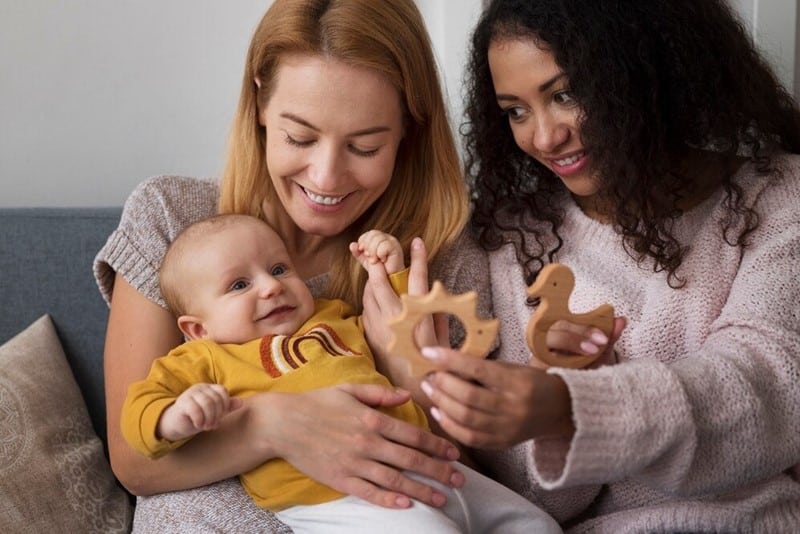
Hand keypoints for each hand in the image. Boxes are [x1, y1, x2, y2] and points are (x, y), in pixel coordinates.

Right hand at [157, 383, 242, 440]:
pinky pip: (196, 410)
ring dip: (209, 418)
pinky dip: (200, 420)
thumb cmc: (196, 417)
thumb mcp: (214, 413)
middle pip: (216, 399)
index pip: (222, 391)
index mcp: (208, 388)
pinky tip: (198, 425)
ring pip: (207, 404)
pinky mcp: (182, 403)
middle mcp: (199, 388)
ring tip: (206, 426)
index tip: (221, 416)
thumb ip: (226, 407)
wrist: (175, 424)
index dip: (224, 405)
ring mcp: (190, 394)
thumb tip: (241, 402)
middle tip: (213, 425)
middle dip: (217, 415)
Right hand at [260, 383, 463, 508]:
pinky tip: (406, 504)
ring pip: (395, 479)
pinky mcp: (340, 479)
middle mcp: (367, 442)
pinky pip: (369, 492)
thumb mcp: (349, 390)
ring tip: (442, 498)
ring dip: (421, 490)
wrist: (282, 423)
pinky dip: (389, 499)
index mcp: (371, 419)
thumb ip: (380, 394)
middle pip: (410, 459)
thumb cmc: (317, 403)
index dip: (437, 445)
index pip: (413, 435)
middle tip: (460, 480)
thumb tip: (407, 396)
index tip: (454, 453)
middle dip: (438, 470)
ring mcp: (354, 463)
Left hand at [350, 229, 404, 273]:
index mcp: (379, 238)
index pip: (368, 234)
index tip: (362, 251)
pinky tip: (383, 260)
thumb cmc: (379, 269)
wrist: (389, 279)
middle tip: (369, 257)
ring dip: (373, 251)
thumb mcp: (365, 260)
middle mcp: (386, 238)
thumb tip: (352, 245)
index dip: (362, 242)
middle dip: (367, 246)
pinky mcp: (396, 248)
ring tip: (375, 260)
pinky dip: (380, 254)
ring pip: (377, 238)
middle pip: (372, 233)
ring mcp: (392, 242)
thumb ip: (358, 252)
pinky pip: (384, 245)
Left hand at [361, 238, 447, 387]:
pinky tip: (373, 296)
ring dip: (371, 281)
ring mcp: (379, 326)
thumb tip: (435, 295)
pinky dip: (369, 299)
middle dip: (378, 264)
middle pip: (382, 282)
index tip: (417, 241)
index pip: (418, 279)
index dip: (418, 258)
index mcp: (418, 315)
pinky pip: (365, 310)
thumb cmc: (435, 365)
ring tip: (373, 269)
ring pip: (370, 294)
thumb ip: (437, 314)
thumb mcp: (442, 337)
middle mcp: (396, 318)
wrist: (413, 392)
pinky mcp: (370, 336)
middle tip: (374, 252)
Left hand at [418, 317, 624, 447]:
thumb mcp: (512, 368)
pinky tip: (439, 411)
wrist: (561, 409)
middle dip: (442, 384)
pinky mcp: (502, 443)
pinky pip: (469, 437)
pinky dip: (449, 425)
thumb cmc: (532, 383)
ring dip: (442, 402)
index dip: (450, 360)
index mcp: (518, 382)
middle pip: (468, 397)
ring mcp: (507, 428)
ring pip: (465, 418)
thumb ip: (483, 368)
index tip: (429, 352)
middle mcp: (513, 407)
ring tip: (430, 390)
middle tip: (428, 375)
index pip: (477, 369)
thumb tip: (446, 363)